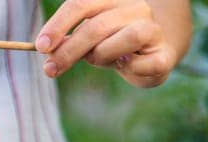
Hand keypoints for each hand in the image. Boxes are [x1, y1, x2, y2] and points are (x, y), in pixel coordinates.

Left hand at [37, 0, 182, 87]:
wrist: (153, 55)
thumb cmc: (114, 44)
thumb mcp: (88, 39)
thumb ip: (69, 40)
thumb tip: (47, 49)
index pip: (81, 4)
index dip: (58, 25)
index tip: (41, 46)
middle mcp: (135, 7)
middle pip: (97, 26)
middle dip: (69, 50)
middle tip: (51, 69)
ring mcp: (153, 29)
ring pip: (126, 38)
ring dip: (102, 55)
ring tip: (99, 60)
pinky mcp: (165, 54)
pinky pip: (142, 64)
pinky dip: (129, 69)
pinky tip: (126, 65)